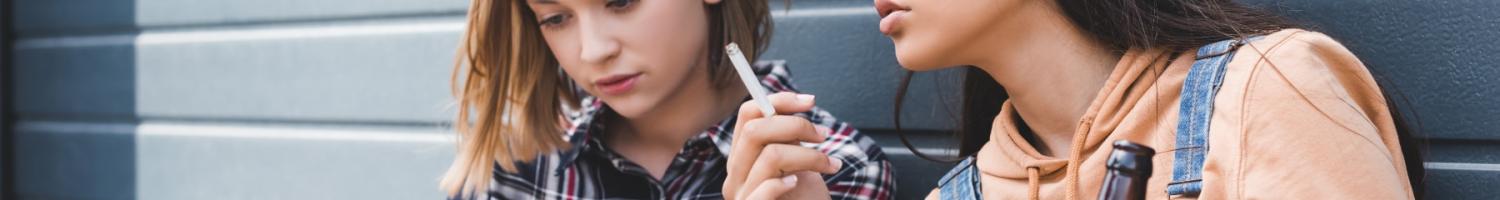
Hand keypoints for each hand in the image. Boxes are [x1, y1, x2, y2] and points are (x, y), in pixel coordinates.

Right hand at [723, 92, 841, 199]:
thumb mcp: (798, 165)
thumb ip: (788, 140)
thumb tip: (794, 105)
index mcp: (743, 158)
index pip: (748, 114)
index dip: (779, 100)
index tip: (810, 102)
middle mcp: (735, 176)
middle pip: (754, 130)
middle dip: (796, 126)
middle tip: (825, 136)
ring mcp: (741, 197)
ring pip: (769, 156)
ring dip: (808, 155)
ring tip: (829, 164)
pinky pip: (764, 190)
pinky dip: (784, 182)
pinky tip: (800, 183)